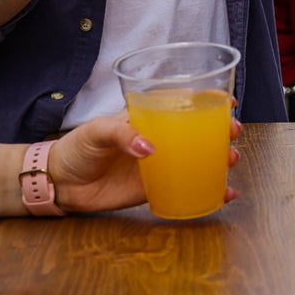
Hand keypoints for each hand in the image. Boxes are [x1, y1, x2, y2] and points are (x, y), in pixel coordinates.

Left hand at [49, 113, 242, 213]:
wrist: (62, 183)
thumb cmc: (78, 147)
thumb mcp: (97, 131)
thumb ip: (121, 134)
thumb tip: (150, 148)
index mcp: (148, 116)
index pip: (182, 102)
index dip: (208, 99)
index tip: (228, 102)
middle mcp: (159, 137)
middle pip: (198, 130)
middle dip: (222, 129)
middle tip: (232, 133)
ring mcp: (160, 163)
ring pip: (198, 158)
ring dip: (221, 158)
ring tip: (231, 159)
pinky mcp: (156, 187)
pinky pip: (187, 187)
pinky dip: (209, 191)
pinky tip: (226, 194)